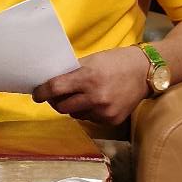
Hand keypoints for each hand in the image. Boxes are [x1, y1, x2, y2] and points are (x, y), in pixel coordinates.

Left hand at [32, 46, 149, 124]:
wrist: (144, 72)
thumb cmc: (114, 62)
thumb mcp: (90, 61)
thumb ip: (71, 72)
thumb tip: (50, 81)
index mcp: (87, 78)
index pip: (55, 88)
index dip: (41, 92)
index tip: (36, 94)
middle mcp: (95, 97)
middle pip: (62, 106)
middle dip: (55, 102)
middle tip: (54, 96)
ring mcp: (104, 111)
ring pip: (75, 114)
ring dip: (71, 107)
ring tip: (78, 96)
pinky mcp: (112, 120)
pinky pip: (90, 119)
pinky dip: (87, 112)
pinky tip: (94, 101)